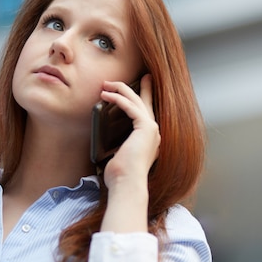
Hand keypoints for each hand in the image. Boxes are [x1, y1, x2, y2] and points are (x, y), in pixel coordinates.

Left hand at [98, 74, 159, 232]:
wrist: (127, 185)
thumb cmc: (121, 177)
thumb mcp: (118, 157)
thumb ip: (118, 147)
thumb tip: (107, 142)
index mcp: (149, 140)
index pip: (146, 114)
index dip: (144, 98)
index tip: (141, 85)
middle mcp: (154, 133)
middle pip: (146, 103)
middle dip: (139, 87)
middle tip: (133, 76)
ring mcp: (152, 130)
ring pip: (137, 101)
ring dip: (121, 90)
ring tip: (107, 84)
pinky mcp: (146, 128)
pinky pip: (131, 107)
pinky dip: (119, 99)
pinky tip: (107, 95)